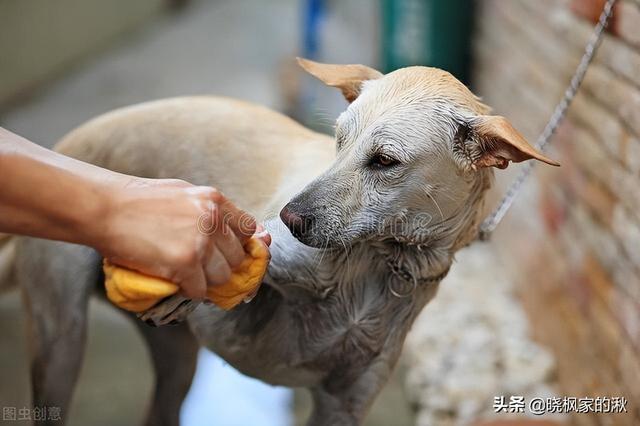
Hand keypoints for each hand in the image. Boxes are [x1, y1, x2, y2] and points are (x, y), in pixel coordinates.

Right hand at [96, 177, 268, 298]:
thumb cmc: (138, 201)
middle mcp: (212, 220)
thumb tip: (247, 233)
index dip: (241, 245)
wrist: (104, 208)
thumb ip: (212, 212)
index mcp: (214, 200)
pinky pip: (200, 290)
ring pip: (222, 277)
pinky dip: (189, 291)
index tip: (229, 254)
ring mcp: (200, 242)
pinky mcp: (185, 264)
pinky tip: (175, 281)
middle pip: (237, 257)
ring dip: (206, 281)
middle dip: (222, 266)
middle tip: (201, 267)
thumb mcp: (183, 194)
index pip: (249, 229)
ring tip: (186, 273)